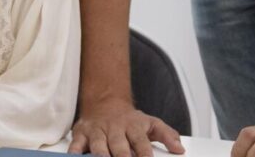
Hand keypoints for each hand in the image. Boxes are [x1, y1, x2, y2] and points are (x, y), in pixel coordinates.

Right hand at [69, 97, 184, 156]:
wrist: (105, 103)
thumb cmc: (130, 120)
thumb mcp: (151, 123)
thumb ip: (167, 135)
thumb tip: (180, 149)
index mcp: (133, 126)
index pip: (141, 142)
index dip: (144, 153)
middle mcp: (115, 129)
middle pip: (119, 145)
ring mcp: (97, 131)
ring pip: (98, 145)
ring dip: (101, 154)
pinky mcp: (81, 133)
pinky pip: (76, 144)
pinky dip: (74, 152)